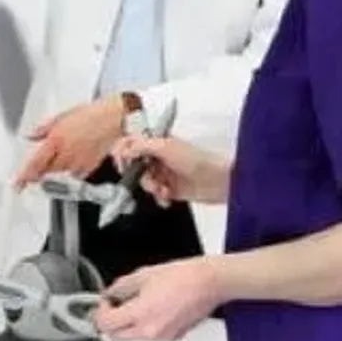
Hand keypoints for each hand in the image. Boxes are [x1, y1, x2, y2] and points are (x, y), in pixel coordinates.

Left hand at [12, 95, 125, 187]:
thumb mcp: (62, 116)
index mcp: (55, 140)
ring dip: (55, 169)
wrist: (114, 118)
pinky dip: (70, 169)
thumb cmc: (90, 114)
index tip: (18, 185)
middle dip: (40, 171)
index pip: (35, 164)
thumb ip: (43, 128)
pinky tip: (75, 157)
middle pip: (46, 171)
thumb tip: (30, 135)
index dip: (24, 176)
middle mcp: (65, 154)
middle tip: (37, 168)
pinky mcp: (89, 167)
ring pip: (59, 173)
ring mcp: (78, 163)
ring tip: (62, 154)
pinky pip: (74, 174)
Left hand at [94, 258, 222, 340]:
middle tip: (112, 306)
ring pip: (133, 337)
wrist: (208, 282)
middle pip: (117, 336)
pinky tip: (151, 308)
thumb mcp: (142, 274)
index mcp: (141, 313)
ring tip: (134, 303)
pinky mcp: (173, 337)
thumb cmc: (182, 276)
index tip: (103, 303)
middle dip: (111, 321)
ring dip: (127, 324)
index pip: (106, 324)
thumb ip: (121, 286)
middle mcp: (151, 330)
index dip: (100, 312)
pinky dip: (144, 325)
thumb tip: (111, 293)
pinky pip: (150, 335)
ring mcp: (163, 336)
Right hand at [110, 135, 231, 205]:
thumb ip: (142, 146)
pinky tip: (167, 197)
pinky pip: (156, 195)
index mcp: (158, 143)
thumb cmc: (199, 159)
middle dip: (137, 174)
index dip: (124, 153)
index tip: (122, 163)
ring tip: (162, 189)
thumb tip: (125, 150)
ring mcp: (165, 174)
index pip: (132, 144)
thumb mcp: (166, 147)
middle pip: (135, 165)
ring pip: (145, 182)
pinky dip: (159, 197)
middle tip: (144, 177)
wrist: (219, 180)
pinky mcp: (171, 189)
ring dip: (151, 187)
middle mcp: (160, 157)